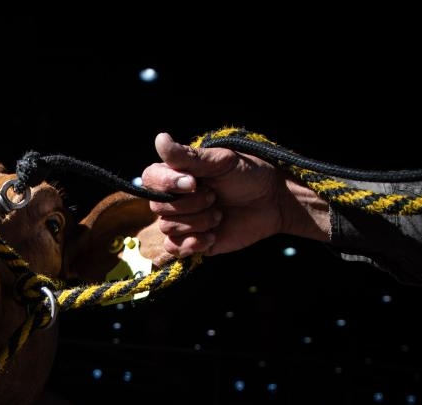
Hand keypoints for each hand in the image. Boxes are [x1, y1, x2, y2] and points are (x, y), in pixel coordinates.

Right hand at [140, 132, 330, 257]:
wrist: (271, 202)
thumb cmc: (248, 175)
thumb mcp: (220, 161)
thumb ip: (188, 156)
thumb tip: (160, 138)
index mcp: (177, 175)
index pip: (150, 179)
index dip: (166, 183)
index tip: (194, 182)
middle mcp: (175, 199)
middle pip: (158, 207)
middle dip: (191, 204)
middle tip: (215, 196)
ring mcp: (182, 222)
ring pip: (168, 227)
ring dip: (199, 221)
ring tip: (220, 214)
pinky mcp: (191, 243)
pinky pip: (174, 248)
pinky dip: (193, 243)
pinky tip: (212, 236)